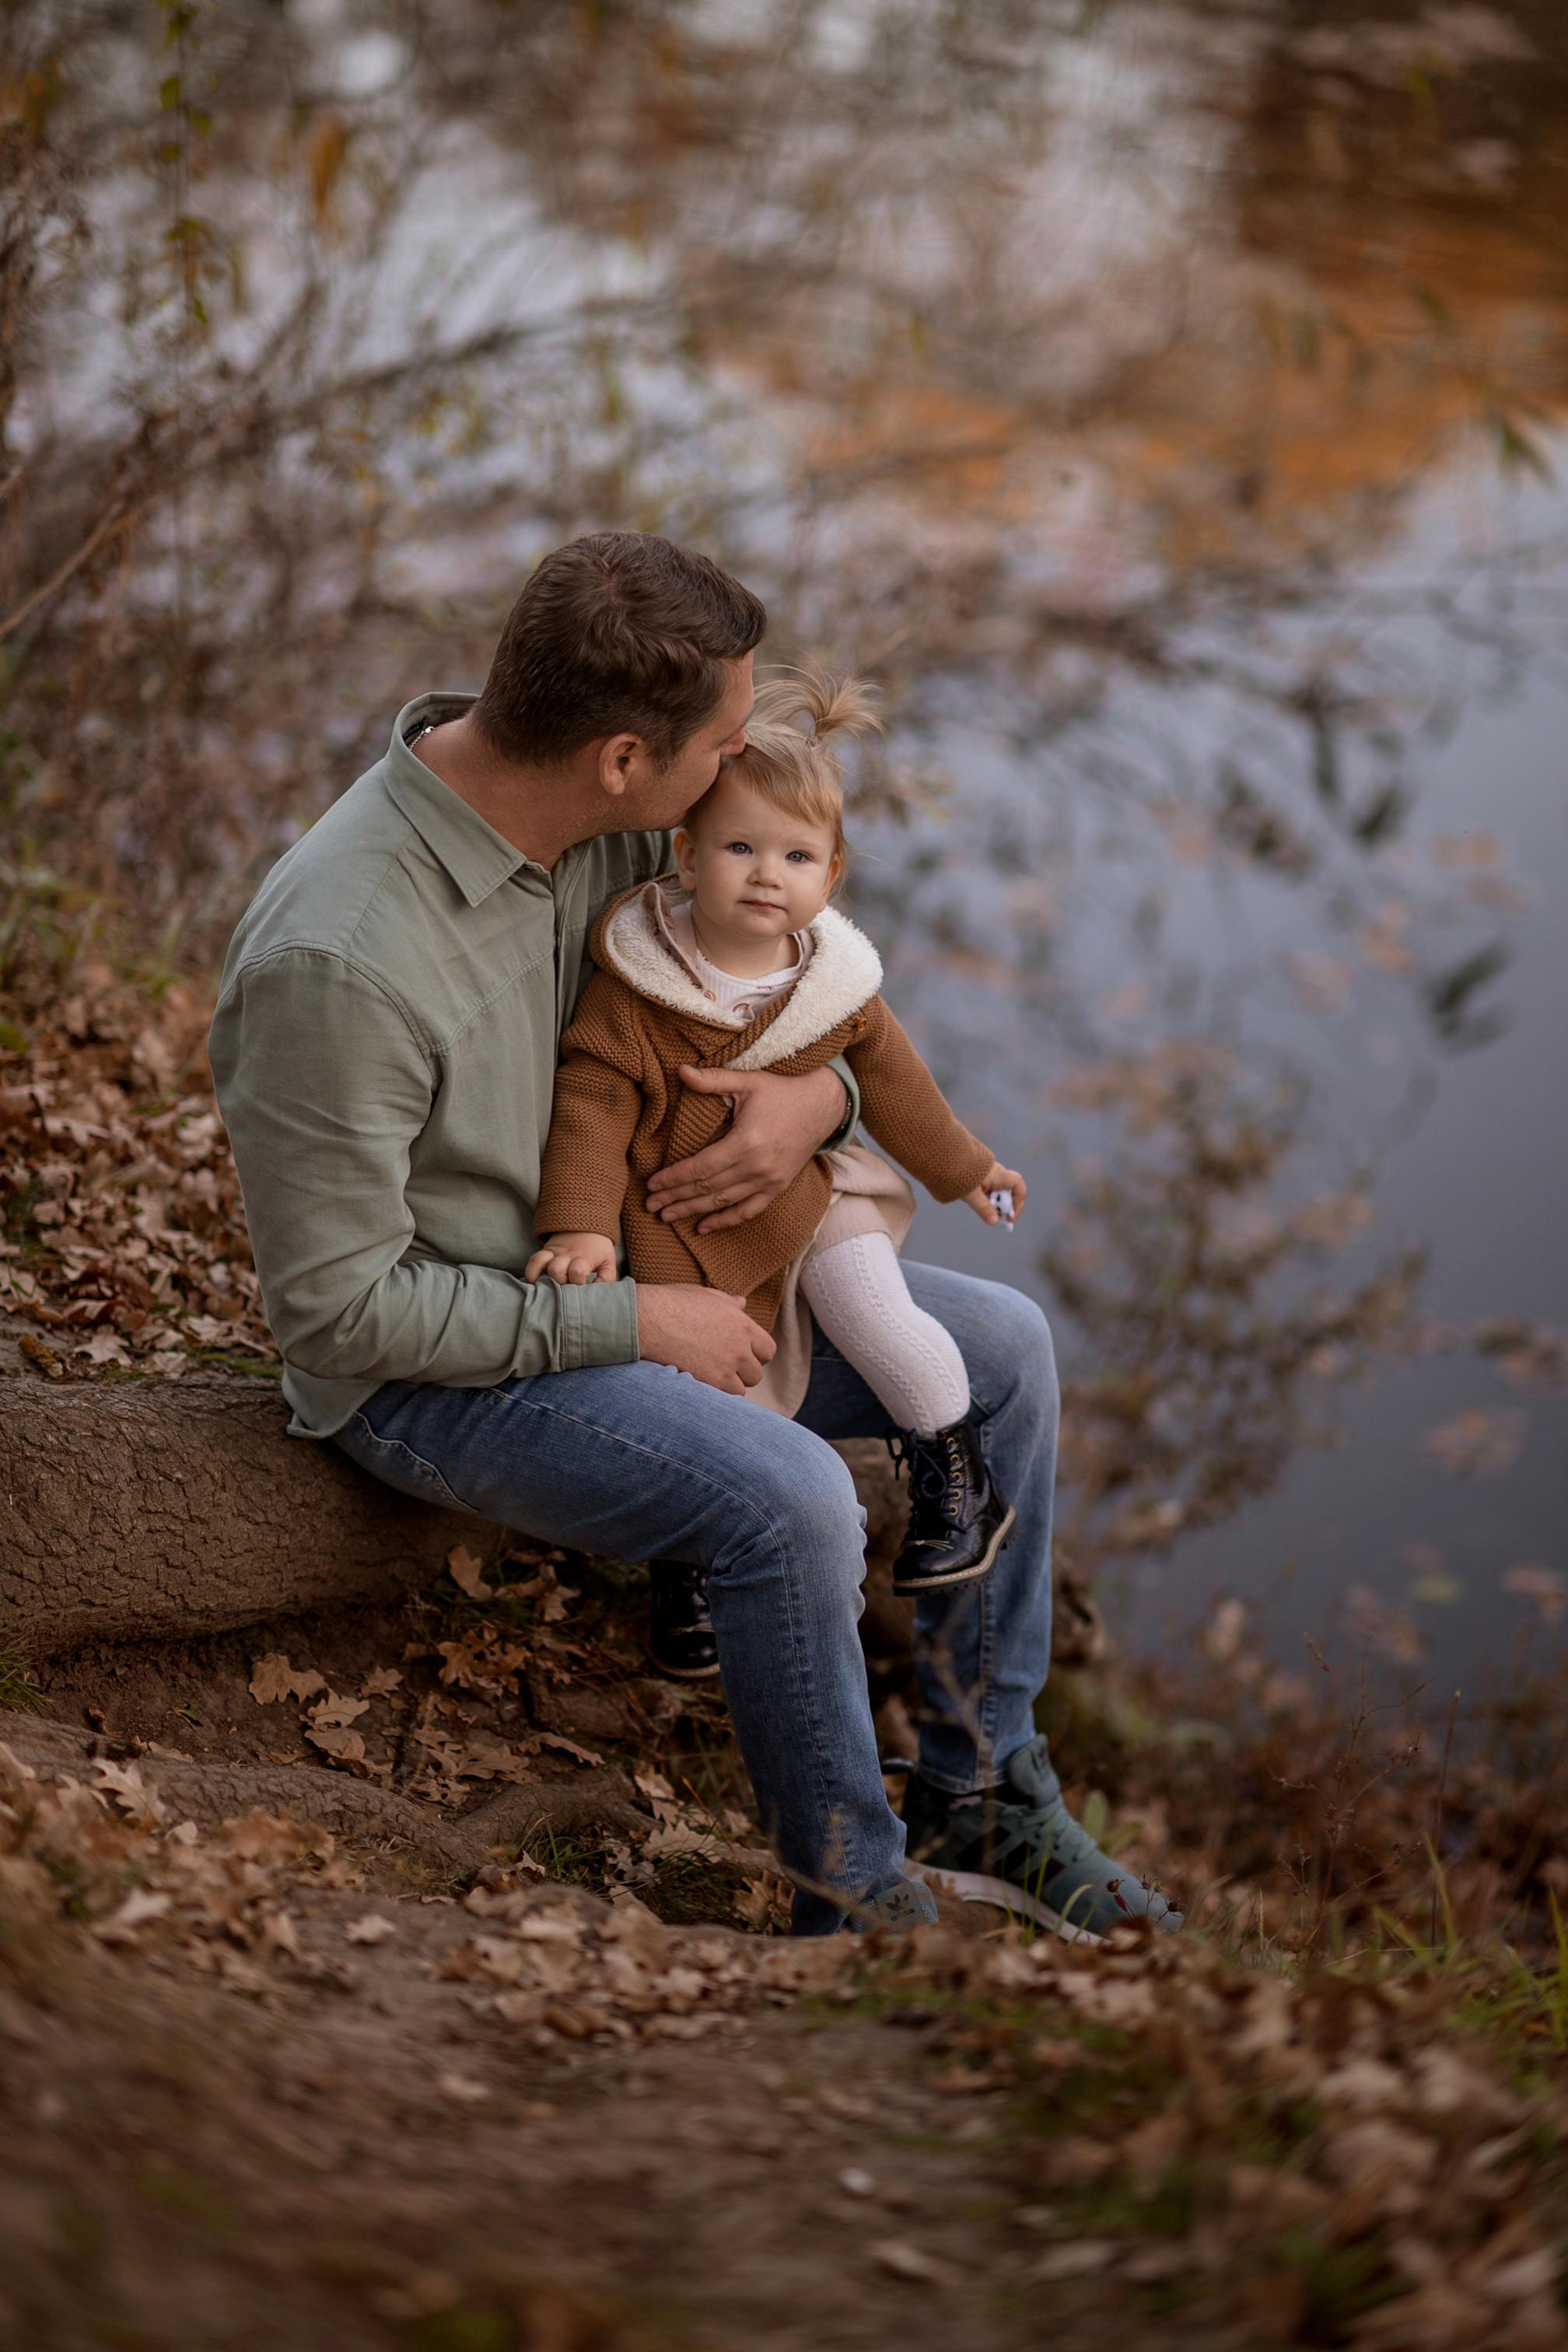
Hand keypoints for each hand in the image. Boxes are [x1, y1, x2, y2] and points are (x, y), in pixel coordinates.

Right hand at [525, 1232, 618, 1285]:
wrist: (588, 1223)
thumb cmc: (599, 1248)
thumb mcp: (608, 1262)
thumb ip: (606, 1279)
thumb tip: (595, 1294)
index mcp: (585, 1257)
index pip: (577, 1272)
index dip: (577, 1282)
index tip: (581, 1286)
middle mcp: (568, 1254)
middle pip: (557, 1270)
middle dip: (560, 1282)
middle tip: (566, 1287)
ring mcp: (555, 1251)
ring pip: (543, 1263)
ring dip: (545, 1278)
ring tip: (550, 1287)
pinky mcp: (547, 1250)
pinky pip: (534, 1259)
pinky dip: (531, 1271)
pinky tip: (532, 1281)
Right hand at [635, 1283, 777, 1394]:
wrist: (647, 1319)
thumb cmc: (672, 1303)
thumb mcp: (704, 1296)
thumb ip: (728, 1303)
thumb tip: (742, 1303)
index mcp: (742, 1324)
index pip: (768, 1350)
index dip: (755, 1355)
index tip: (741, 1357)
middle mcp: (740, 1346)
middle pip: (756, 1373)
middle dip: (742, 1373)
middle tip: (722, 1368)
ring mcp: (727, 1366)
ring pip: (742, 1388)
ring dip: (729, 1386)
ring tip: (709, 1378)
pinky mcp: (711, 1381)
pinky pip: (725, 1398)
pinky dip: (716, 1395)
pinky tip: (701, 1385)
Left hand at [644, 1064, 848, 1234]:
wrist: (823, 1105)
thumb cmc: (783, 1090)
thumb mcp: (748, 1081)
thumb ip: (713, 1079)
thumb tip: (680, 1070)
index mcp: (746, 1142)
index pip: (700, 1167)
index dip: (674, 1178)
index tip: (652, 1185)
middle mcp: (757, 1167)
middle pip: (707, 1189)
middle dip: (676, 1198)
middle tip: (650, 1206)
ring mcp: (769, 1180)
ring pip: (723, 1202)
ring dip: (693, 1211)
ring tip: (667, 1216)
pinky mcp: (778, 1187)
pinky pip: (749, 1210)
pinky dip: (726, 1220)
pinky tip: (704, 1227)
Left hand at [965, 1162, 1026, 1226]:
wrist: (947, 1160)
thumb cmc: (959, 1174)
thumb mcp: (971, 1194)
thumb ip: (983, 1208)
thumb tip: (994, 1222)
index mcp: (998, 1175)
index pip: (1018, 1184)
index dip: (1018, 1200)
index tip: (1009, 1215)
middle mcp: (998, 1174)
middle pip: (1010, 1192)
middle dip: (1005, 1206)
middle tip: (998, 1218)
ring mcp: (992, 1177)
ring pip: (1001, 1194)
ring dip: (996, 1204)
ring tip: (984, 1210)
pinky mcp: (984, 1180)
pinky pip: (992, 1192)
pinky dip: (989, 1200)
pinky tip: (980, 1203)